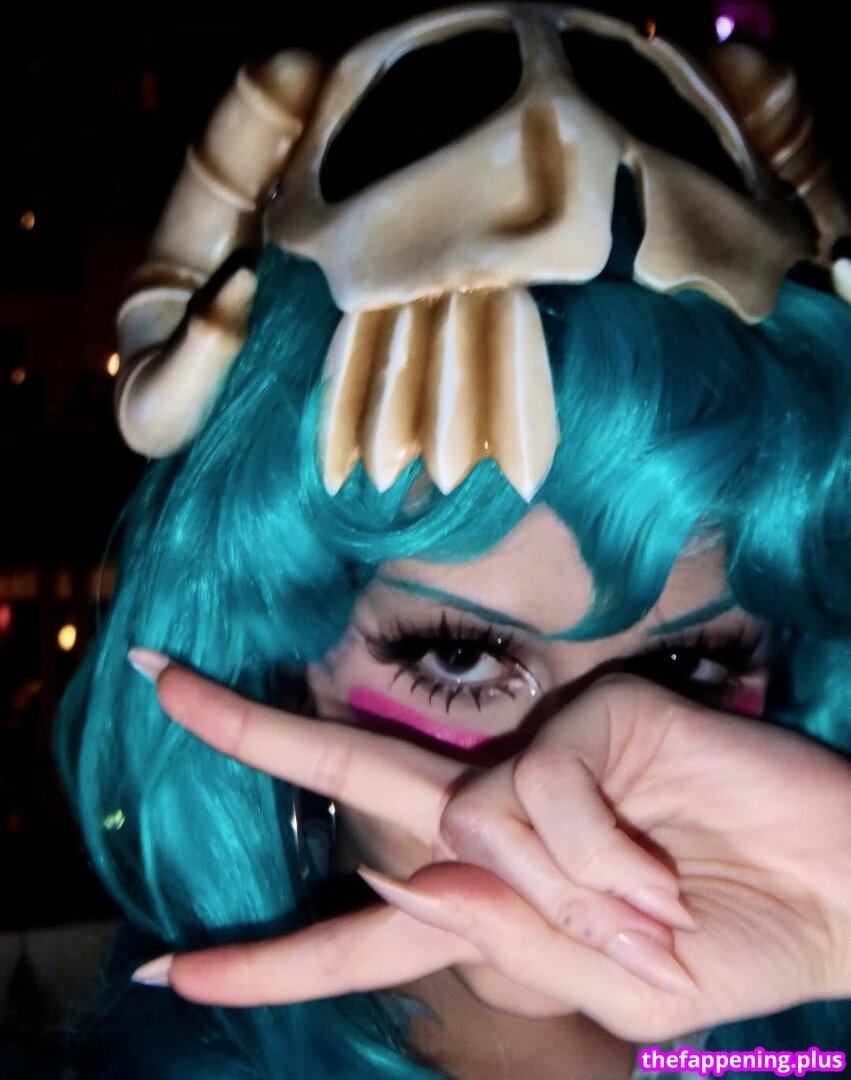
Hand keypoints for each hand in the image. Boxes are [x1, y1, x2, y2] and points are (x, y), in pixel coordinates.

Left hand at [130, 652, 850, 1041]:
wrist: (836, 891)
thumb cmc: (725, 944)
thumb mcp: (606, 987)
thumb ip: (507, 939)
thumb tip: (407, 883)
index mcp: (490, 898)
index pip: (356, 931)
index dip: (267, 960)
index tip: (172, 971)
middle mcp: (497, 817)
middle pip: (352, 777)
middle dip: (254, 734)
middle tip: (158, 681)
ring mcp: (540, 758)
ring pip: (463, 822)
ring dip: (563, 902)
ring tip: (651, 915)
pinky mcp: (592, 719)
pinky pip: (537, 797)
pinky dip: (595, 861)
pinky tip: (655, 876)